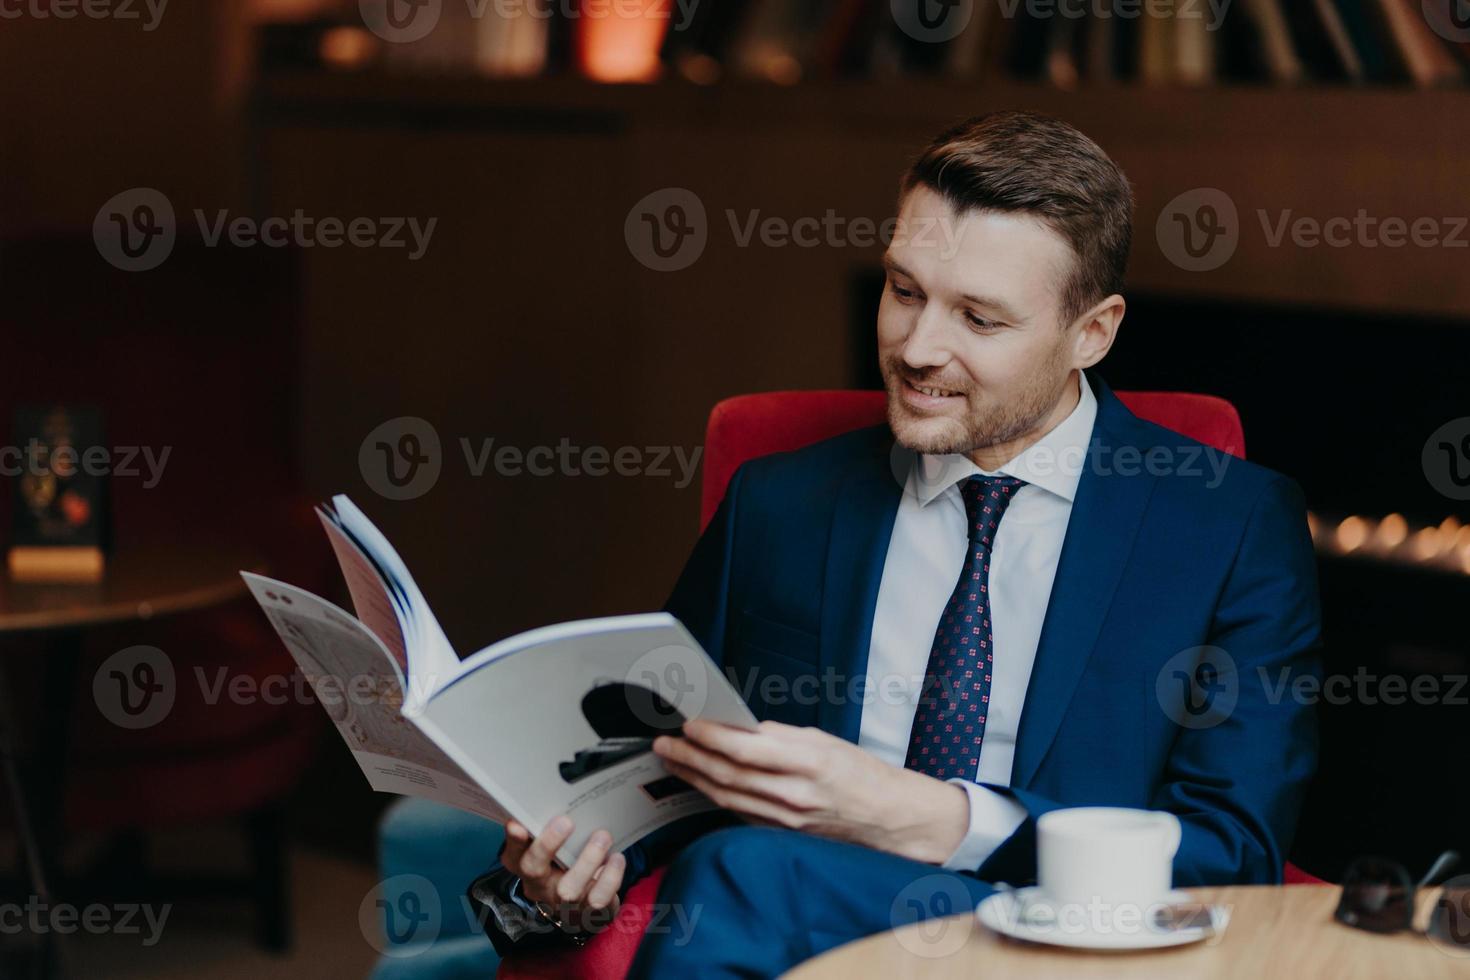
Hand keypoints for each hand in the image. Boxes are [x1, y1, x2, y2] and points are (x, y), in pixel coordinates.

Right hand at [500, 815, 623, 932]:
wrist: (583, 908)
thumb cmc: (566, 864)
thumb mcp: (554, 849)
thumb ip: (550, 828)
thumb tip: (558, 795)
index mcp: (525, 866)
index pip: (512, 852)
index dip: (513, 841)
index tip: (517, 824)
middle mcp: (540, 886)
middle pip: (533, 869)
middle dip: (547, 845)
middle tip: (565, 821)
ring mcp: (563, 903)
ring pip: (569, 889)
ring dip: (587, 859)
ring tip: (602, 836)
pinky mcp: (588, 913)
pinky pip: (599, 898)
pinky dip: (610, 876)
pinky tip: (616, 858)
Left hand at [653, 719, 969, 863]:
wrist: (888, 818)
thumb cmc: (859, 773)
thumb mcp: (823, 741)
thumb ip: (778, 736)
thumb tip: (737, 727)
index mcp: (807, 761)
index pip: (746, 748)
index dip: (711, 737)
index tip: (688, 725)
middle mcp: (793, 794)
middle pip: (727, 774)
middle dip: (689, 757)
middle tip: (664, 743)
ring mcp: (785, 820)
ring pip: (727, 796)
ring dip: (694, 777)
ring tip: (672, 760)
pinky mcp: (780, 834)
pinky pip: (739, 813)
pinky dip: (715, 796)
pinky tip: (699, 783)